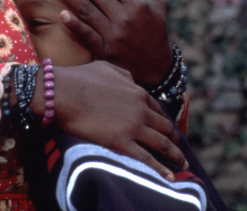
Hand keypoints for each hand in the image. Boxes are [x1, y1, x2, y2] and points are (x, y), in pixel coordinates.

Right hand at [34, 61, 186, 180]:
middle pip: (165, 127)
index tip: (168, 130)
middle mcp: (141, 109)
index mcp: (138, 92)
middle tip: (179, 149)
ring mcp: (133, 126)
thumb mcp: (108, 68)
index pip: (158, 109)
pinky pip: (146, 158)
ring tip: (182, 165)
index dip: (165, 120)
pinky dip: (161, 169)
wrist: (64, 92)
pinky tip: (170, 178)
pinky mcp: (121, 141)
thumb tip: (131, 81)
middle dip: (174, 139)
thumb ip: (124, 75)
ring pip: (162, 143)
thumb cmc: (81, 78)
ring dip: (175, 155)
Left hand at [51, 0, 173, 86]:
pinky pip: (87, 36)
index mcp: (135, 3)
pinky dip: (74, 25)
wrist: (155, 65)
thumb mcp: (157, 2)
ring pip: (87, 10)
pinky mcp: (105, 51)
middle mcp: (124, 17)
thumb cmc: (155, 28)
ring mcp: (113, 34)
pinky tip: (61, 13)